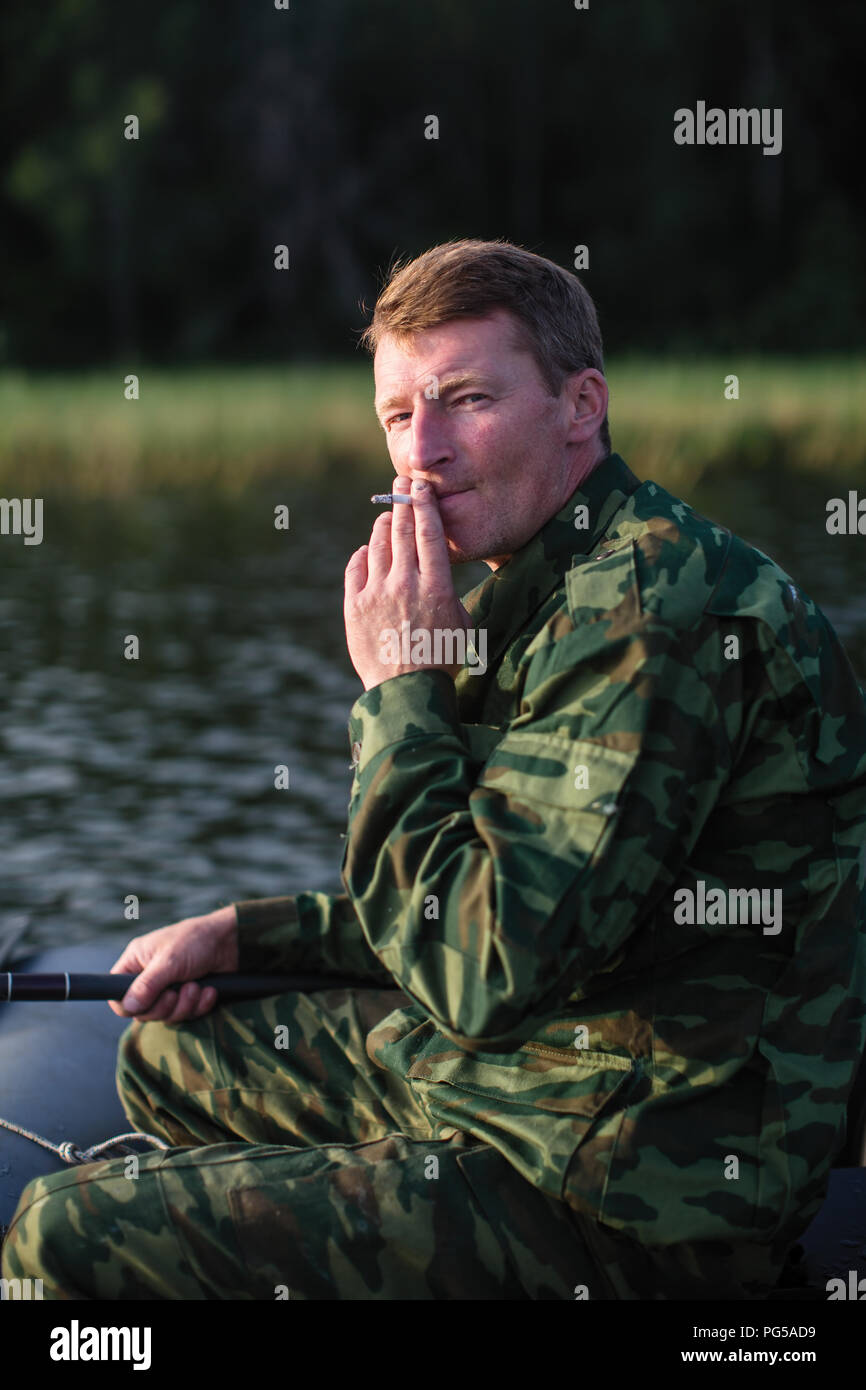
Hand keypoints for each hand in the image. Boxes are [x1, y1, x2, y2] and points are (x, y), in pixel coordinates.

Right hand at [108, 904, 238, 1021]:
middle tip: (176, 993)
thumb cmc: (197, 940)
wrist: (232, 941)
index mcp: (136, 962)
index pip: (117, 994)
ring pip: (166, 1015)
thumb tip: (128, 1007)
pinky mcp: (187, 996)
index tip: (145, 1004)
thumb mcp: (170, 961)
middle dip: (164, 1006)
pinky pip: (186, 1013)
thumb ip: (147, 985)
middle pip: (143, 1011)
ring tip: (196, 987)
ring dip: (184, 1005)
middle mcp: (149, 976)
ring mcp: (169, 987)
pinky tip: (209, 991)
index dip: (128, 1005)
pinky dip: (199, 1005)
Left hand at [344, 475, 471, 690]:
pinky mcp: (353, 606)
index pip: (429, 532)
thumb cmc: (441, 658)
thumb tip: (438, 565)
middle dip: (402, 501)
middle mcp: (405, 583)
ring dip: (382, 525)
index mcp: (436, 586)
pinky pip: (355, 567)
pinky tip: (367, 550)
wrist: (407, 692)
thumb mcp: (461, 621)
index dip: (424, 504)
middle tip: (401, 483)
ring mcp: (376, 593)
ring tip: (387, 515)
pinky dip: (362, 553)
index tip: (421, 486)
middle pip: (401, 530)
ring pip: (377, 544)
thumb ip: (448, 589)